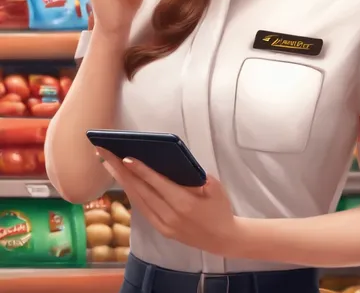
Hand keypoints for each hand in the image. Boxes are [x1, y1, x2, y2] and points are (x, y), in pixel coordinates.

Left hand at [96, 149, 242, 256]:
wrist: (223, 238)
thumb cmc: (220, 208)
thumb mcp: (215, 187)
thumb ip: (195, 175)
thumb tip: (174, 160)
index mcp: (184, 203)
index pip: (157, 183)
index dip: (140, 170)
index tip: (125, 157)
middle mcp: (169, 215)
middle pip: (141, 190)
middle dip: (121, 170)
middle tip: (104, 153)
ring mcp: (163, 224)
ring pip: (138, 199)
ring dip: (121, 180)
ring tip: (107, 163)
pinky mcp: (161, 229)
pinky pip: (142, 209)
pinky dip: (131, 193)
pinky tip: (123, 180)